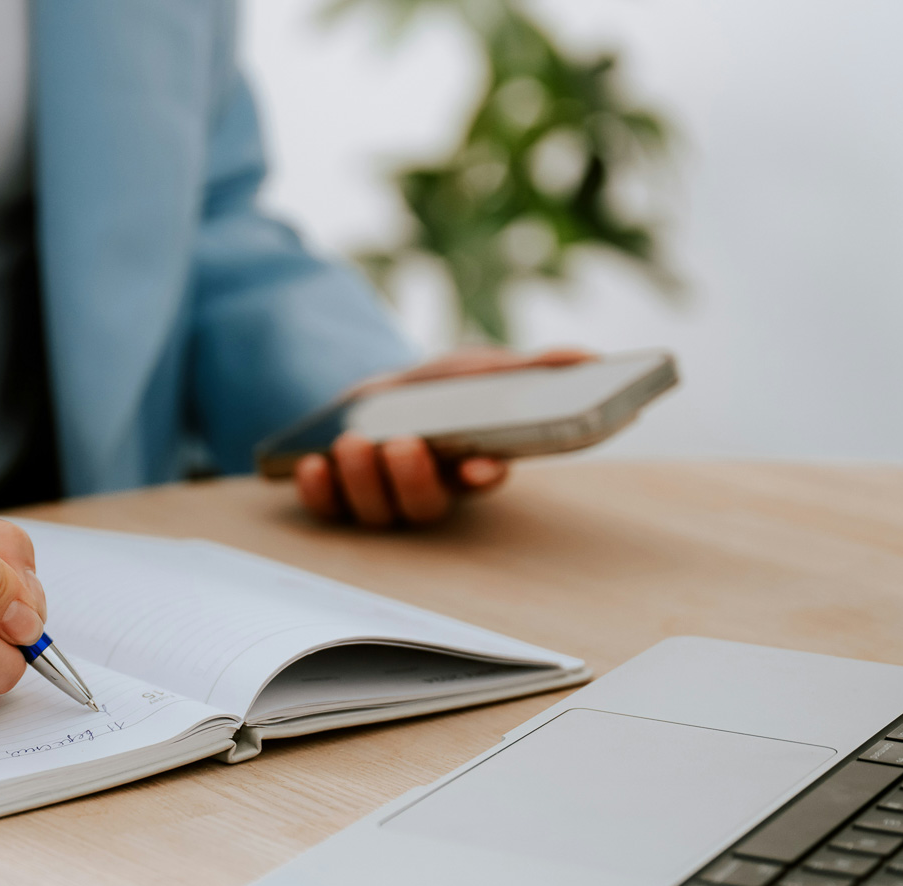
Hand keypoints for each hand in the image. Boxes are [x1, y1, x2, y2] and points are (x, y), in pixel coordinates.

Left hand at [294, 346, 592, 526]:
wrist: (369, 397)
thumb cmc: (434, 390)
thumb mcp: (476, 368)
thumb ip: (526, 368)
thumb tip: (590, 357)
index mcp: (470, 463)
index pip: (485, 478)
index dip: (484, 476)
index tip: (479, 465)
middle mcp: (429, 491)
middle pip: (426, 504)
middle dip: (413, 478)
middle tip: (403, 443)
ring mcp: (383, 501)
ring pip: (377, 510)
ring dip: (363, 478)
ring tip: (354, 441)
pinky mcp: (339, 502)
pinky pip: (328, 509)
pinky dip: (320, 489)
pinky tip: (313, 464)